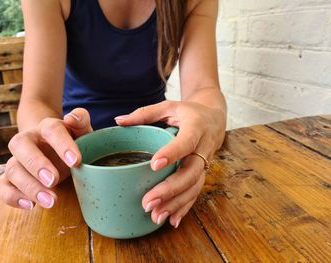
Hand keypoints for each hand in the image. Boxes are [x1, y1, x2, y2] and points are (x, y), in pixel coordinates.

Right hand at [0, 108, 92, 208]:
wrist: (55, 146)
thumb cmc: (73, 140)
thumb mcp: (82, 130)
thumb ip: (81, 120)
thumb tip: (71, 118)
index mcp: (48, 127)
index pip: (52, 129)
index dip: (63, 144)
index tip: (76, 161)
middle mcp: (29, 140)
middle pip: (21, 145)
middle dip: (36, 164)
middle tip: (54, 181)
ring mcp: (18, 159)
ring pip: (13, 168)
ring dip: (29, 186)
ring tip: (50, 201)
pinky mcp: (12, 177)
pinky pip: (2, 186)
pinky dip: (12, 196)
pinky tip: (30, 205)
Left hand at [115, 100, 225, 227]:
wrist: (214, 119)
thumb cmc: (188, 112)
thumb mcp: (168, 107)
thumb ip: (145, 114)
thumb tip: (118, 121)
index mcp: (195, 127)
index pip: (185, 142)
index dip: (172, 153)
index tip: (154, 165)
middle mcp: (203, 147)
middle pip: (190, 172)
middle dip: (170, 189)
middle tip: (148, 202)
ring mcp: (204, 163)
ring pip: (193, 187)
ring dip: (175, 203)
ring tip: (156, 216)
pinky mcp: (202, 173)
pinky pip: (195, 192)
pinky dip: (184, 207)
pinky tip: (172, 220)